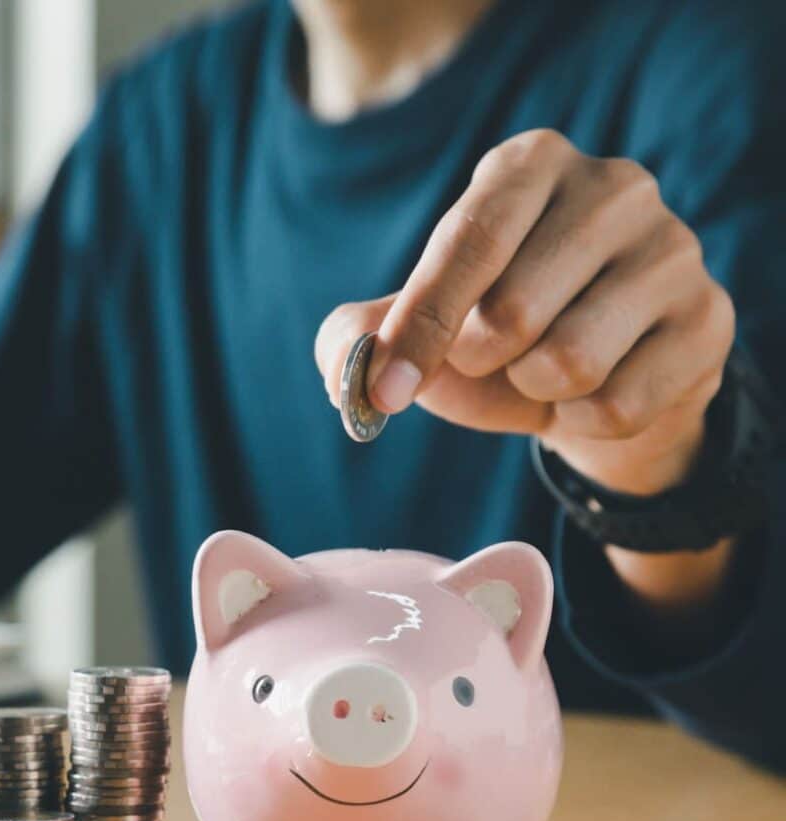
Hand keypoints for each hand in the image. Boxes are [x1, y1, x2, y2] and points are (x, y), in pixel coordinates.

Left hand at [315, 128, 734, 496]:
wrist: (598, 379)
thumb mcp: (424, 324)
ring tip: (542, 368)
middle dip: (477, 360)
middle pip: (511, 313)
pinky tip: (594, 388)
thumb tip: (346, 366)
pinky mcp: (709, 318)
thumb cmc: (495, 337)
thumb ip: (364, 334)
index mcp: (529, 164)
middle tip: (490, 353)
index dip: (418, 327)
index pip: (467, 242)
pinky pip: (616, 405)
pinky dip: (581, 421)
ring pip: (568, 363)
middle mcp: (613, 186)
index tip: (384, 391)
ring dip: (532, 391)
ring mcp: (674, 249)